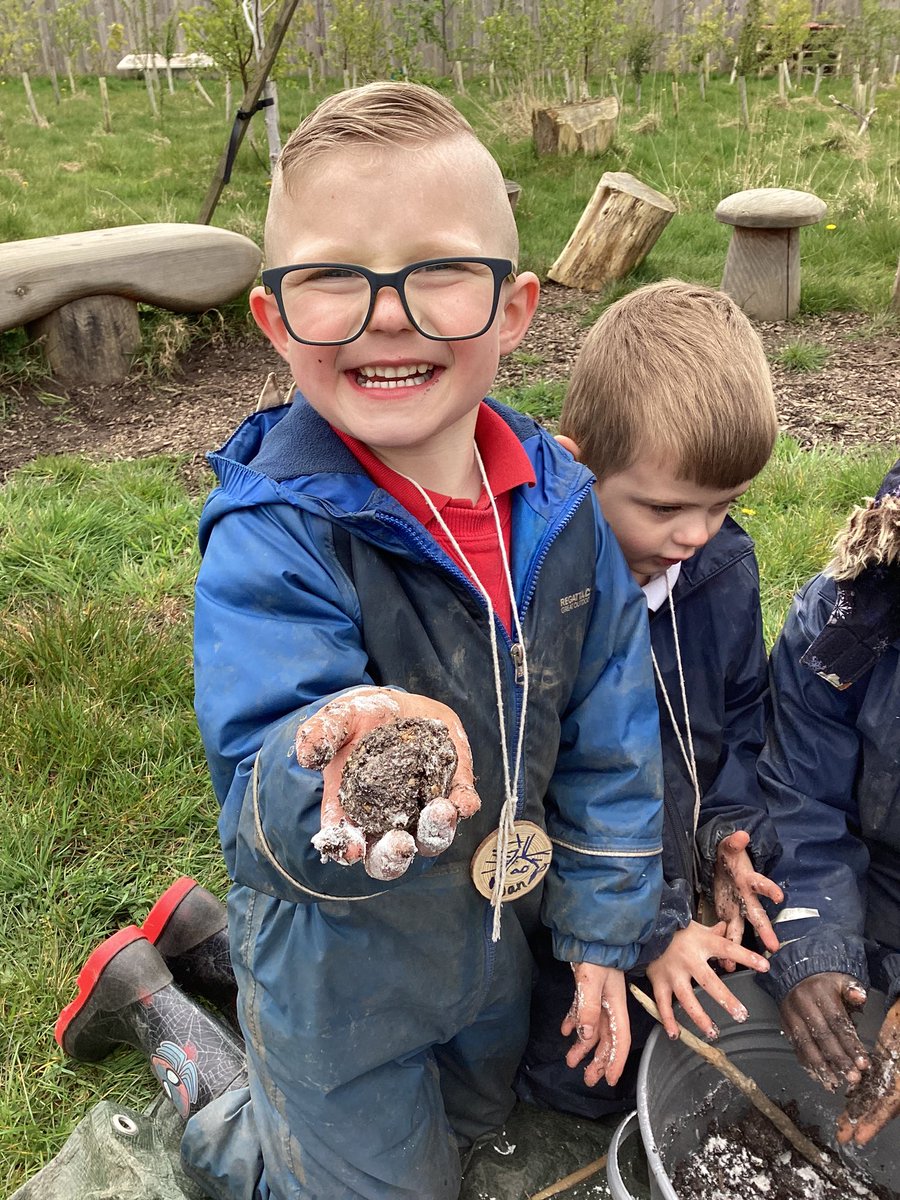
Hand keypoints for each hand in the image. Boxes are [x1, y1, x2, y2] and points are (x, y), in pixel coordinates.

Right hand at [296, 688, 479, 880]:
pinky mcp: (452, 790)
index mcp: (352, 811)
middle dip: (394, 857)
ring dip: (436, 831)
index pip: (346, 843)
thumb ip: (322, 734)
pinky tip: (464, 801)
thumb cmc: (359, 720)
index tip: (351, 849)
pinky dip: (464, 805)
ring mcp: (422, 809)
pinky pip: (461, 805)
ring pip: (430, 838)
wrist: (399, 706)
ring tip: (439, 811)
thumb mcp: (339, 719)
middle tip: (399, 844)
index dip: (346, 850)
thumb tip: (309, 756)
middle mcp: (388, 820)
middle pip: (389, 857)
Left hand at [561, 963, 629, 1086]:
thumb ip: (588, 1008)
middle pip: (606, 1039)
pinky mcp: (586, 990)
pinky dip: (573, 1023)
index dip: (616, 1062)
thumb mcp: (591, 981)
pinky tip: (564, 1031)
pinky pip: (581, 1012)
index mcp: (616, 1006)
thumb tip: (586, 1036)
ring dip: (582, 1046)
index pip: (619, 1040)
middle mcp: (609, 1005)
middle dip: (598, 1061)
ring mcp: (598, 998)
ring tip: (570, 1061)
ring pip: (592, 1029)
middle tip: (588, 1079)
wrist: (590, 933)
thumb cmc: (596, 955)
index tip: (610, 1081)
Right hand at [646, 920, 770, 1039]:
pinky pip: (663, 1004)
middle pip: (709, 981)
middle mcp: (688, 959)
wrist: (646, 928)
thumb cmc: (676, 930)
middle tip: (740, 1014)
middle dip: (725, 999)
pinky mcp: (659, 981)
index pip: (728, 949)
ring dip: (700, 1017)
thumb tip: (728, 929)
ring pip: (687, 998)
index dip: (746, 957)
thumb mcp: (697, 928)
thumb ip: (714, 932)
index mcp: (702, 943)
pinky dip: (668, 1020)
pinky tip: (676, 1034)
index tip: (765, 966)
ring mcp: (673, 973)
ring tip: (713, 1032)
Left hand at [712, 831, 783, 969]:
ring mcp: (738, 907)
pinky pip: (729, 933)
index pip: (761, 883)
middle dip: (765, 930)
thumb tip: (742, 834)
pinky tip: (727, 965)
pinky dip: (727, 948)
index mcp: (748, 879)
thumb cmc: (730, 855)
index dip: (769, 889)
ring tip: (741, 964)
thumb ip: (734, 842)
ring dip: (743, 946)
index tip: (779, 897)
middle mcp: (746, 897)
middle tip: (774, 945)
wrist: (723, 863)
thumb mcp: (729, 846)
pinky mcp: (728, 913)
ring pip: (743, 928)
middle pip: (757, 914)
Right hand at [779, 972, 869, 1091]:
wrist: (795, 973)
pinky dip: (806, 1063)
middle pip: (822, 1037)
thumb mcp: (840, 979)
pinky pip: (795, 1046)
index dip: (851, 1044)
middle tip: (852, 1077)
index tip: (862, 1063)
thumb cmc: (823, 981)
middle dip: (839, 1060)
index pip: (837, 1023)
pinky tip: (817, 1075)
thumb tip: (860, 997)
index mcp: (820, 994)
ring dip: (821, 1067)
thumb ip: (852, 989)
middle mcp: (804, 1005)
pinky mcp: (784, 1024)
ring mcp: (791, 1015)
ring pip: (806, 1045)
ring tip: (834, 1083)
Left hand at [837, 997, 899, 1145]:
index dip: (876, 1122)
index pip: (891, 1104)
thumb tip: (891, 1097)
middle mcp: (899, 1080)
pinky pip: (873, 1077)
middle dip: (862, 1121)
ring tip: (841, 1124)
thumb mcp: (896, 1043)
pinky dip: (861, 1089)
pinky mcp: (885, 1060)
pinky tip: (847, 1096)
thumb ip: (892, 1082)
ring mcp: (892, 1071)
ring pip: (873, 1093)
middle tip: (842, 1136)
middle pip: (880, 1105)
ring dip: (858, 1108)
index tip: (859, 1137)